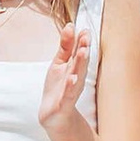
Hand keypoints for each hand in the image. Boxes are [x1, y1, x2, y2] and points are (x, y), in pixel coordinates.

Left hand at [38, 15, 95, 140]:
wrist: (53, 115)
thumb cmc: (58, 87)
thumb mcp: (59, 63)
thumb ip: (66, 46)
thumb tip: (70, 25)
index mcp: (74, 67)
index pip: (80, 51)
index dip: (82, 41)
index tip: (84, 29)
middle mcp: (75, 77)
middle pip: (80, 62)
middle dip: (84, 49)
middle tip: (86, 37)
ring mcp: (70, 91)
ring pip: (77, 75)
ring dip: (81, 64)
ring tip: (84, 52)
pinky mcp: (64, 104)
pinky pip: (68, 94)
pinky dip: (70, 87)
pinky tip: (72, 78)